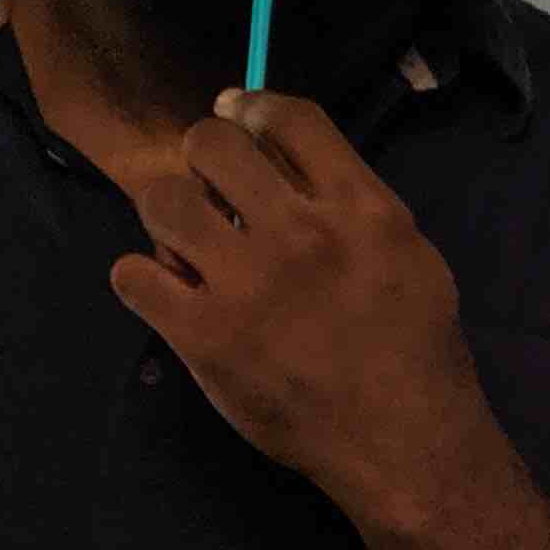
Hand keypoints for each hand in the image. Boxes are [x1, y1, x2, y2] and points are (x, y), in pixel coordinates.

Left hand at [108, 91, 492, 534]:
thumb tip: (287, 165)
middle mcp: (302, 233)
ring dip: (168, 215)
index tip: (237, 119)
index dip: (251, 107)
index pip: (289, 116)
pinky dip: (142, 281)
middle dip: (203, 159)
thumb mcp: (411, 256)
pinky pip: (132, 276)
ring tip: (187, 244)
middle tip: (211, 190)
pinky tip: (168, 296)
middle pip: (212, 144)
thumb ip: (354, 206)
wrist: (403, 442)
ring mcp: (248, 285)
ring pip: (162, 201)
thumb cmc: (417, 352)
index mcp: (363, 209)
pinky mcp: (205, 336)